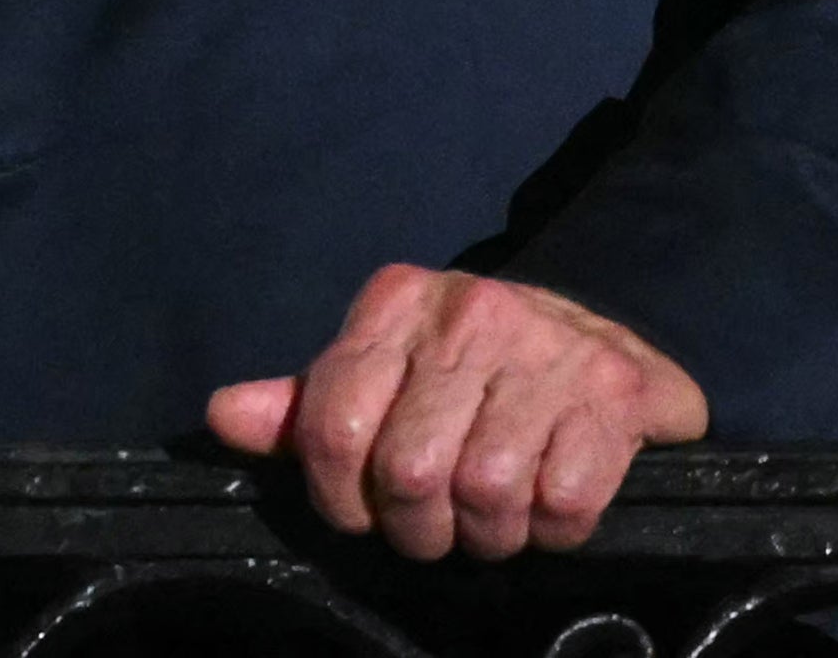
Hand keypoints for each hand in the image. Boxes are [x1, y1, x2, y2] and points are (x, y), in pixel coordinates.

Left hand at [206, 265, 705, 559]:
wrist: (611, 343)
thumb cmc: (475, 371)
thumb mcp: (383, 375)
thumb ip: (305, 405)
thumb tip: (223, 417)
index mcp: (397, 301)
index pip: (332, 426)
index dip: (340, 498)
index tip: (363, 514)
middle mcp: (469, 312)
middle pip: (408, 472)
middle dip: (417, 528)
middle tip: (434, 528)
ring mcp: (548, 349)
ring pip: (486, 494)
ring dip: (488, 536)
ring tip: (492, 521)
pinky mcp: (614, 395)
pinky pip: (562, 505)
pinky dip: (552, 531)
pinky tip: (547, 507)